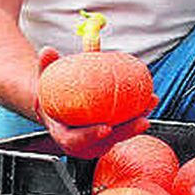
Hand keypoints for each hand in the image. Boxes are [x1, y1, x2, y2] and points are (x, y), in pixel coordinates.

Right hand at [32, 46, 154, 159]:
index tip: (106, 128)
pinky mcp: (108, 136)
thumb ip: (45, 67)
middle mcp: (80, 143)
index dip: (91, 136)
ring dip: (137, 123)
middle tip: (141, 119)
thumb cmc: (50, 96)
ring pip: (119, 136)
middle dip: (126, 132)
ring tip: (149, 104)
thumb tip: (48, 51)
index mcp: (62, 134)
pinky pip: (123, 128)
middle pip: (105, 142)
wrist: (54, 108)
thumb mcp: (45, 82)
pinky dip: (136, 116)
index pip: (75, 141)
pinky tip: (148, 100)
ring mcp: (96, 142)